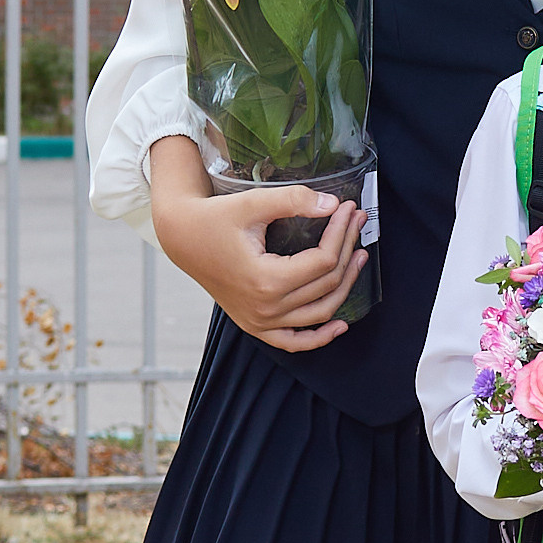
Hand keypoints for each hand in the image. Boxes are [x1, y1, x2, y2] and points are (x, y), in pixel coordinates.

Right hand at [148, 135, 363, 351]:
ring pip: (320, 312)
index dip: (341, 232)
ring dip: (345, 286)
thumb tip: (333, 205)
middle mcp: (265, 308)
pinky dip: (320, 337)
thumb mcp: (253, 203)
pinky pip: (295, 342)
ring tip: (358, 256)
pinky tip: (340, 324)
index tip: (349, 209)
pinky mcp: (256, 326)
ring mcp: (261, 322)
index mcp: (266, 280)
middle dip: (347, 248)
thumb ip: (294, 201)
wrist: (184, 238)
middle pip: (326, 284)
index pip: (323, 260)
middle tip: (357, 222)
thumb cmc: (215, 219)